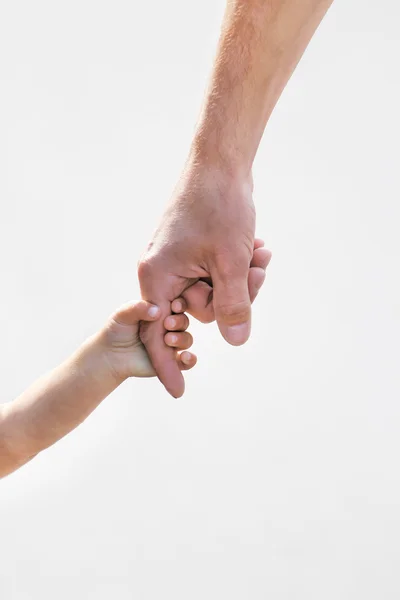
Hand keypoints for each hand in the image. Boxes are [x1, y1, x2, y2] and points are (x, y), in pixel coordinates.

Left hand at [101, 297, 195, 380]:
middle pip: (184, 322)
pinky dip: (191, 360)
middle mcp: (168, 328)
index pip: (177, 305)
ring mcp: (171, 345)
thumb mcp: (123, 315)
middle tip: (167, 324)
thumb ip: (137, 308)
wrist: (110, 355)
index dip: (180, 304)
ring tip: (168, 340)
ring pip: (186, 340)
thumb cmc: (116, 330)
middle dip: (179, 322)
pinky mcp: (171, 362)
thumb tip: (157, 311)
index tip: (175, 305)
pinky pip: (187, 362)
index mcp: (161, 312)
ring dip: (182, 339)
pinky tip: (185, 357)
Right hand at [138, 163, 270, 397]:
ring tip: (260, 252)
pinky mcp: (191, 252)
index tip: (179, 393)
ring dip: (240, 279)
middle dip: (233, 298)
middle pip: (197, 310)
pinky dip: (236, 267)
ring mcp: (176, 261)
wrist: (219, 163)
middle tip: (259, 272)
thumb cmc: (220, 206)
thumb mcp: (231, 262)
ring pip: (211, 291)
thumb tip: (236, 343)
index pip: (158, 332)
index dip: (168, 363)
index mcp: (158, 276)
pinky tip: (256, 247)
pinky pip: (214, 273)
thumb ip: (233, 305)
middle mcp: (161, 271)